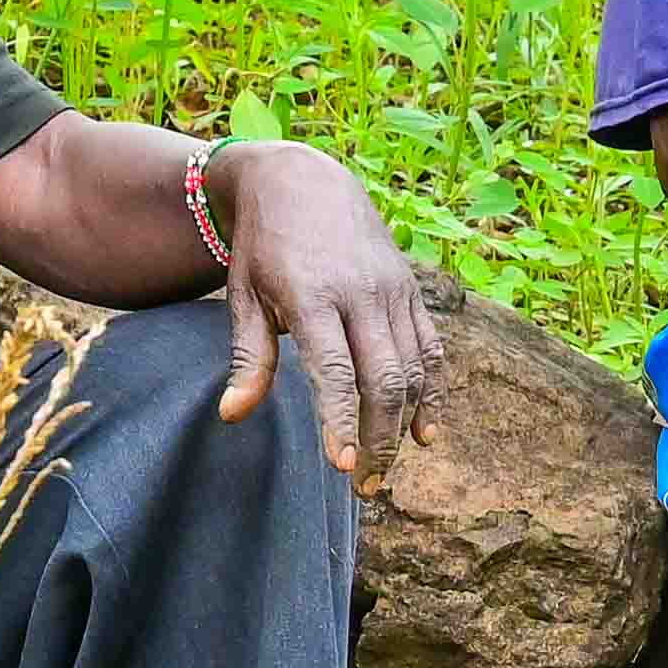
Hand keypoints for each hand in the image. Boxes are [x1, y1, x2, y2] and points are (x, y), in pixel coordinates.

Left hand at [207, 142, 439, 472]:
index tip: (342, 465)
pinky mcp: (411, 292)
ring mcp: (393, 291)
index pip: (336, 370)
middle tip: (365, 486)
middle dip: (379, 439)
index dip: (342, 420)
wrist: (304, 180)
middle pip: (384, 379)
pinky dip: (434, 394)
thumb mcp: (243, 296)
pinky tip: (426, 435)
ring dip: (404, 426)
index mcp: (314, 296)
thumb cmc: (264, 247)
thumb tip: (233, 415)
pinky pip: (431, 350)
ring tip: (384, 471)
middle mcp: (362, 294)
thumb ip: (248, 358)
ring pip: (413, 370)